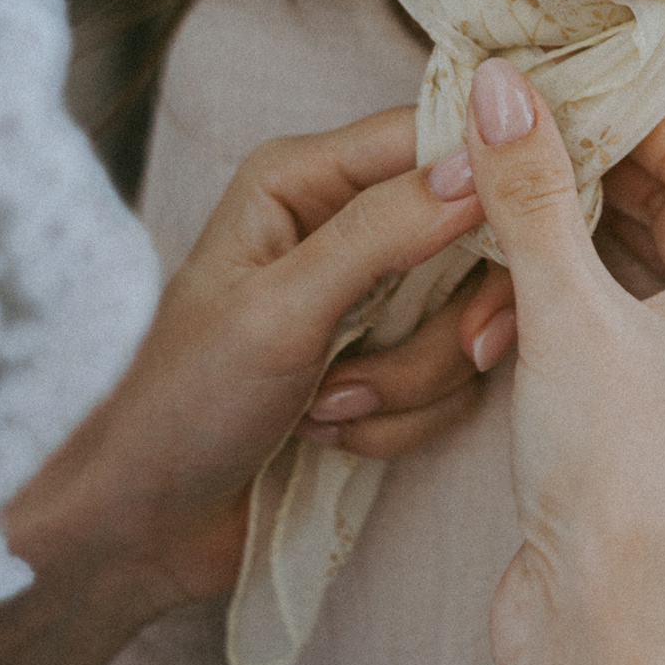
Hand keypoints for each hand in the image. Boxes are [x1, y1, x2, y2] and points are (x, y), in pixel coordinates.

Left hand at [5, 107, 486, 616]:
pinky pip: (451, 379)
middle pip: (471, 235)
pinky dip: (403, 419)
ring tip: (330, 412)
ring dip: (411, 381)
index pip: (433, 137)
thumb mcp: (280, 311)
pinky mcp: (388, 364)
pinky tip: (334, 437)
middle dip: (452, 318)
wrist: (143, 527)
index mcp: (306, 178)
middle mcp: (346, 224)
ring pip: (466, 317)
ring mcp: (372, 298)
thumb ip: (378, 233)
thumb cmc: (182, 404)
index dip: (486, 182)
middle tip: (456, 353)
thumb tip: (475, 168)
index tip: (521, 238)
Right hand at [443, 60, 664, 664]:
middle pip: (657, 198)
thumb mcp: (568, 313)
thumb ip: (534, 191)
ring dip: (549, 245)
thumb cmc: (620, 472)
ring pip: (617, 261)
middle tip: (495, 134)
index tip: (542, 74)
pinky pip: (593, 318)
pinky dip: (541, 305)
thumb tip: (503, 84)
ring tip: (481, 233)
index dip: (622, 103)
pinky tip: (487, 321)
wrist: (607, 633)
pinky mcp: (638, 409)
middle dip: (576, 171)